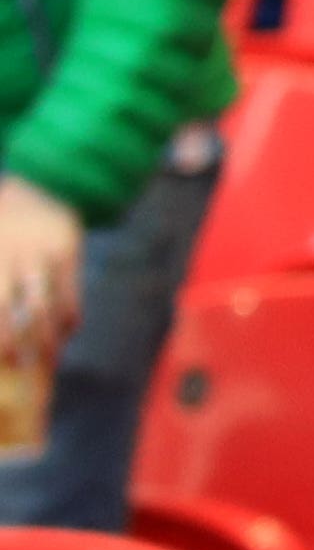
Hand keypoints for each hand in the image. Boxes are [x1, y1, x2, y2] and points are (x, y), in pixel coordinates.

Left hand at [0, 174, 80, 361]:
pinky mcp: (68, 255)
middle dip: (15, 341)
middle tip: (17, 363)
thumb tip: (2, 315)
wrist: (41, 185)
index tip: (1, 356)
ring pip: (46, 307)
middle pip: (13, 310)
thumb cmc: (3, 225)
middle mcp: (15, 258)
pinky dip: (69, 319)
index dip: (0, 333)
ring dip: (47, 338)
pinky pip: (70, 296)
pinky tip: (64, 333)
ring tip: (47, 359)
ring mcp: (43, 256)